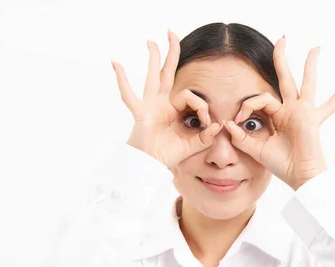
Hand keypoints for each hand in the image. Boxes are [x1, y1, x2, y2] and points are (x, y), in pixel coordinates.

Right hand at [111, 30, 223, 168]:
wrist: (150, 166)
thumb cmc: (166, 156)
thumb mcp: (192, 146)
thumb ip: (205, 137)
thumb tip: (219, 125)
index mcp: (173, 109)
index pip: (191, 96)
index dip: (203, 106)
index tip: (208, 122)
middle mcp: (161, 103)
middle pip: (168, 72)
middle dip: (171, 53)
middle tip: (172, 33)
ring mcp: (149, 105)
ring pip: (152, 76)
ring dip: (153, 57)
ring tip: (152, 41)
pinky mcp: (140, 112)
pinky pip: (129, 94)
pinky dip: (122, 80)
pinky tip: (116, 63)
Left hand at [224, 36, 334, 190]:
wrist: (299, 176)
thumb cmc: (282, 165)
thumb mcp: (256, 150)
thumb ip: (241, 138)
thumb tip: (227, 124)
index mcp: (278, 116)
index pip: (261, 99)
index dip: (248, 105)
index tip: (239, 120)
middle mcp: (291, 110)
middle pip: (285, 79)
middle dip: (281, 59)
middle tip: (282, 39)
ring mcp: (303, 112)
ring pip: (306, 83)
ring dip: (309, 65)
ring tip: (315, 48)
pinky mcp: (311, 117)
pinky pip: (329, 104)